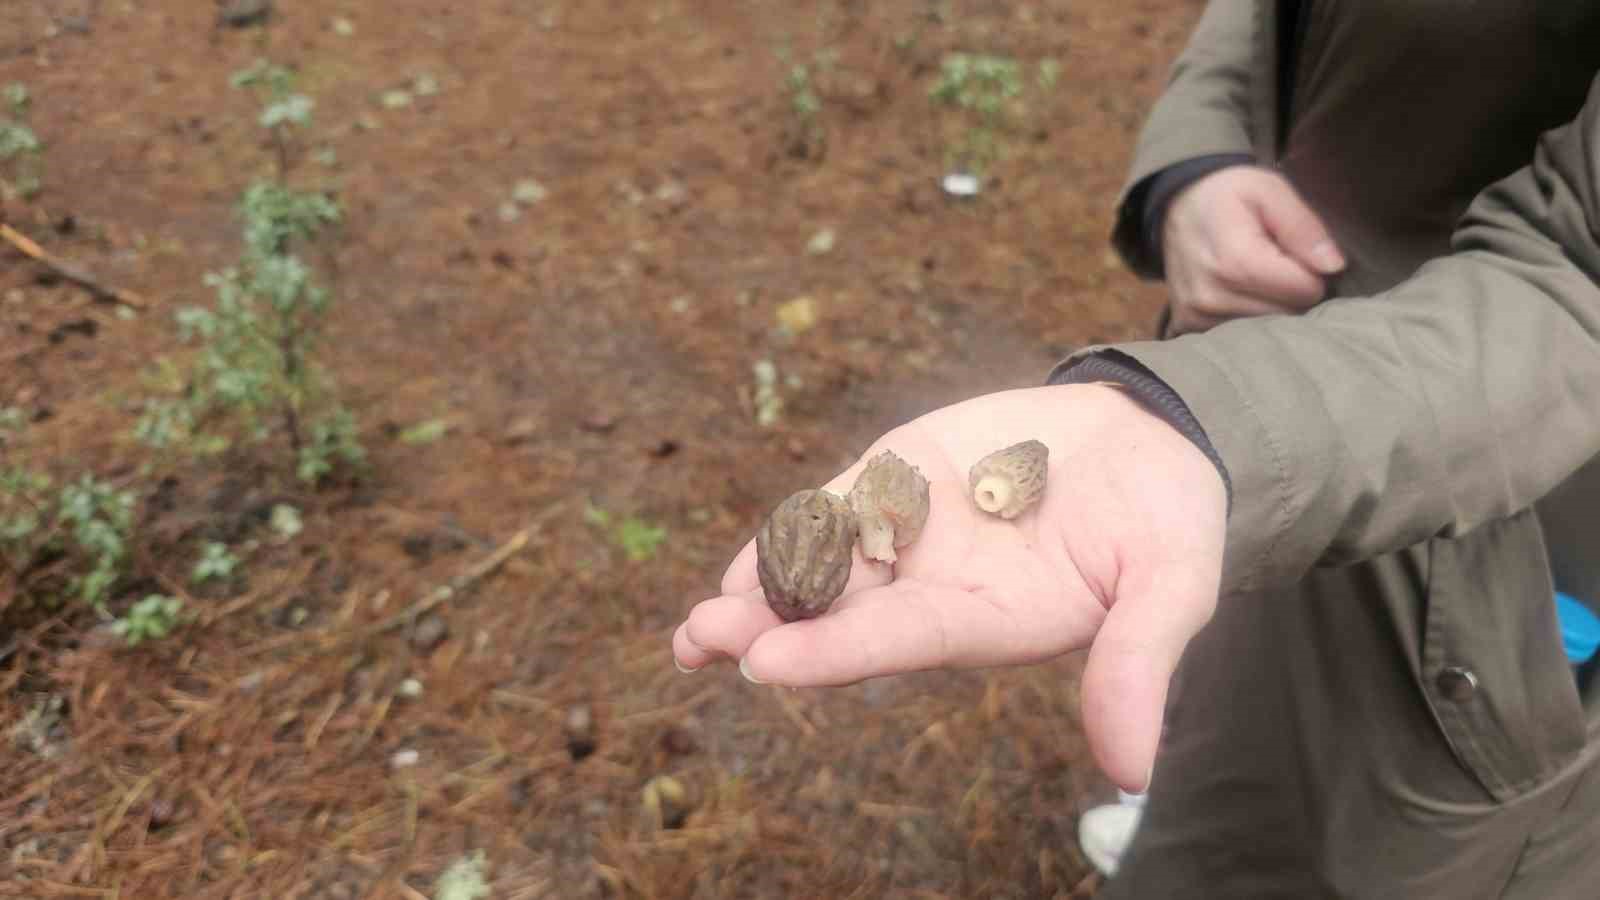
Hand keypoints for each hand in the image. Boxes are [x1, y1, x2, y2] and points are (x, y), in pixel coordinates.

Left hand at [671, 384, 1226, 791]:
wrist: (1151, 442)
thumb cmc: (1169, 523)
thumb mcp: (1173, 586)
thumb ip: (1139, 662)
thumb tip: (1136, 774)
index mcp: (994, 617)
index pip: (906, 638)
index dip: (838, 649)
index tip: (767, 662)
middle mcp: (940, 585)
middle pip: (844, 612)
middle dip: (772, 628)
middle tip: (700, 640)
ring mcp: (915, 532)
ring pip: (824, 563)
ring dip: (760, 589)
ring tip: (698, 623)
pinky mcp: (902, 476)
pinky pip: (837, 503)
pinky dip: (790, 528)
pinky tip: (741, 564)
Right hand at [1163, 165, 1343, 334]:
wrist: (1176, 204)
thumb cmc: (1228, 193)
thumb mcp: (1269, 191)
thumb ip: (1303, 227)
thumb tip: (1334, 267)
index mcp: (1235, 262)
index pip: (1305, 292)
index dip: (1312, 272)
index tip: (1296, 254)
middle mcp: (1211, 298)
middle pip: (1287, 316)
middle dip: (1292, 293)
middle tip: (1278, 264)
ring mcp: (1196, 317)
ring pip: (1266, 330)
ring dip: (1271, 307)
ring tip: (1258, 278)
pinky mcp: (1187, 327)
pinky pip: (1239, 335)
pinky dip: (1248, 317)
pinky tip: (1240, 293)